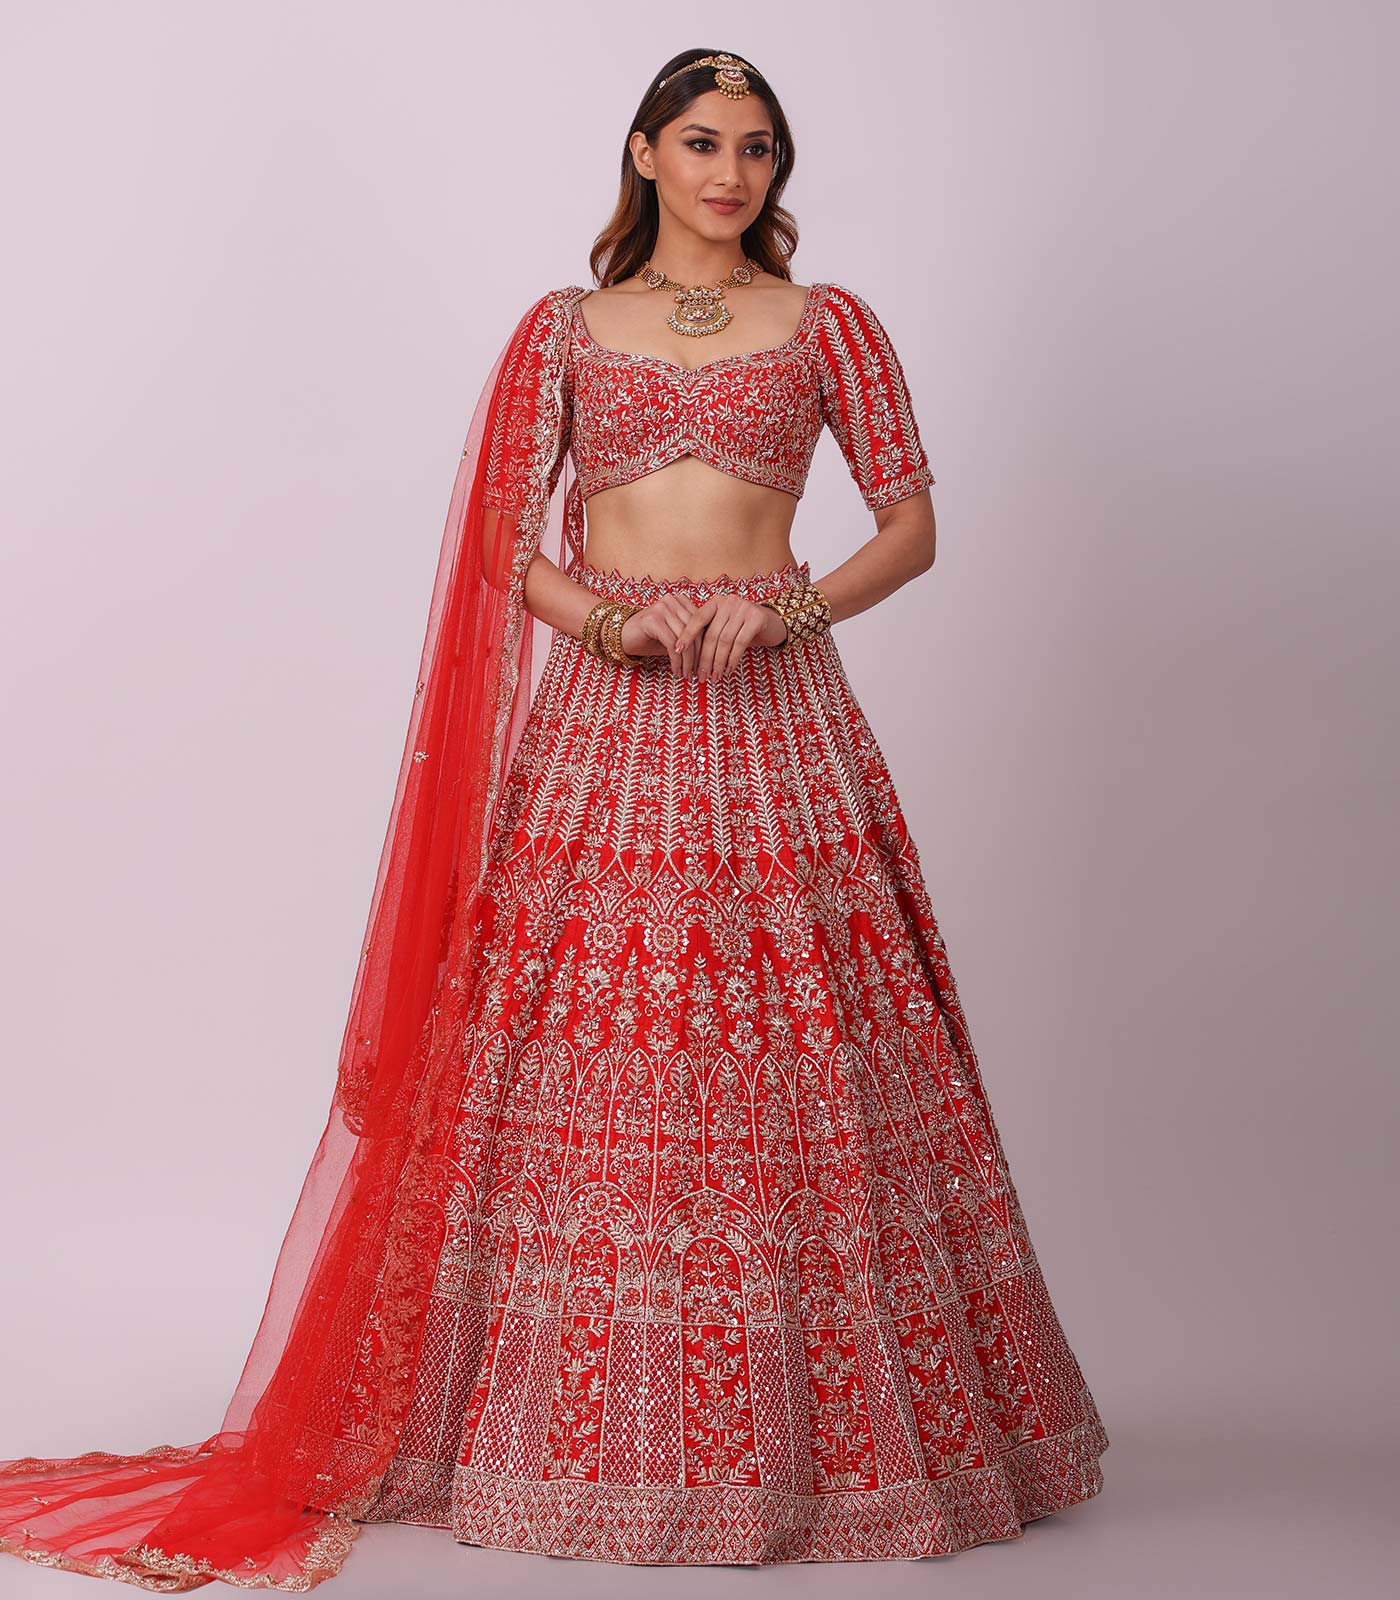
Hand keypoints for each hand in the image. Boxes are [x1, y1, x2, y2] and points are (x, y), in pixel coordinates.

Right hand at [618, 593, 705, 676]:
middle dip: (698, 656)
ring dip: (687, 662)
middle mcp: (672, 601)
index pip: (701, 624)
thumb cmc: (648, 637)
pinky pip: (672, 644)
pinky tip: (676, 671)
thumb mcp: (673, 635)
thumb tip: (710, 653)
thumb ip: (689, 637)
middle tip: (698, 673)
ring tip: (686, 674)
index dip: (706, 645)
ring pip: (685, 639)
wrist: (619, 636)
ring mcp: (661, 608)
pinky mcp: (653, 620)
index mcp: (680, 600)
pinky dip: (677, 661)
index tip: (706, 663)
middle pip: (695, 631)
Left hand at [668, 595, 786, 680]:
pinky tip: (728, 670)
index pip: (697, 619)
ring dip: (718, 662)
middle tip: (700, 676)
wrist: (773, 623)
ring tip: (714, 677)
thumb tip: (686, 654)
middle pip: (711, 634)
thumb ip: (709, 633)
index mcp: (716, 602)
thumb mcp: (724, 627)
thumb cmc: (743, 628)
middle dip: (704, 658)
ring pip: (725, 640)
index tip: (676, 650)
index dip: (687, 635)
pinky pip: (740, 643)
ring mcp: (743, 608)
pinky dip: (732, 659)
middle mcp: (728, 601)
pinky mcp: (756, 618)